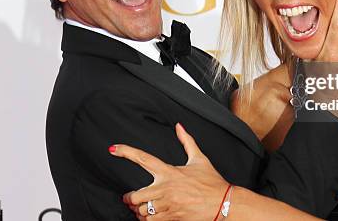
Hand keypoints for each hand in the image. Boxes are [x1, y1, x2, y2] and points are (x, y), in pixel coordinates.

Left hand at [110, 123, 227, 220]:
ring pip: (141, 211)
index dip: (126, 152)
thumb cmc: (212, 182)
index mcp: (169, 171)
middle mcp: (165, 188)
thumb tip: (179, 126)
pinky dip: (147, 220)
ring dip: (139, 211)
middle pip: (134, 196)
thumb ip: (187, 141)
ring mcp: (167, 205)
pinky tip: (151, 216)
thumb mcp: (199, 159)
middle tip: (131, 198)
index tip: (113, 149)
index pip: (143, 158)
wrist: (223, 203)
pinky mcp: (171, 218)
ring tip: (141, 209)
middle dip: (130, 199)